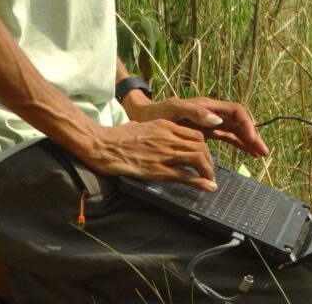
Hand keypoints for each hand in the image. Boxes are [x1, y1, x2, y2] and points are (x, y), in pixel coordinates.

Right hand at [84, 119, 218, 190]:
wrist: (101, 145)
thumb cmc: (116, 136)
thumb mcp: (140, 125)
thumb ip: (152, 129)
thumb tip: (153, 133)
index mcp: (165, 125)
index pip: (195, 134)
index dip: (204, 147)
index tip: (205, 157)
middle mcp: (168, 137)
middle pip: (200, 146)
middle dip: (209, 160)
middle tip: (209, 171)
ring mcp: (164, 153)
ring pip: (197, 158)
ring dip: (208, 171)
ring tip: (210, 180)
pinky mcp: (157, 170)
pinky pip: (185, 175)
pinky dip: (200, 182)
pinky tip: (208, 187)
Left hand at [126, 96, 268, 158]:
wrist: (144, 118)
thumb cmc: (157, 112)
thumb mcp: (174, 110)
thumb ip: (195, 113)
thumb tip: (218, 120)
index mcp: (208, 106)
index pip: (235, 111)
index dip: (246, 123)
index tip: (251, 137)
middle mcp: (212, 113)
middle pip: (239, 122)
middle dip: (252, 135)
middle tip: (263, 151)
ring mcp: (210, 123)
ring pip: (236, 131)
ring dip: (248, 141)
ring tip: (260, 154)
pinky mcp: (206, 133)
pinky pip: (227, 138)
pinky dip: (238, 144)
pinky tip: (247, 153)